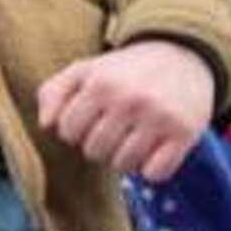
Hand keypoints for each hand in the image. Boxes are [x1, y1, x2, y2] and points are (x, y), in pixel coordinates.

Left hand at [37, 40, 213, 183]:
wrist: (182, 56)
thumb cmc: (123, 70)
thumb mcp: (84, 70)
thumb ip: (52, 92)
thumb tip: (45, 125)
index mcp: (100, 83)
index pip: (67, 131)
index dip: (73, 130)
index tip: (88, 120)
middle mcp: (130, 100)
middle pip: (94, 151)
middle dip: (97, 145)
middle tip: (111, 130)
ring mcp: (159, 117)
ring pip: (123, 165)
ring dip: (123, 159)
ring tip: (130, 139)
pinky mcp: (185, 133)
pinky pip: (155, 174)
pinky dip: (150, 169)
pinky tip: (152, 150)